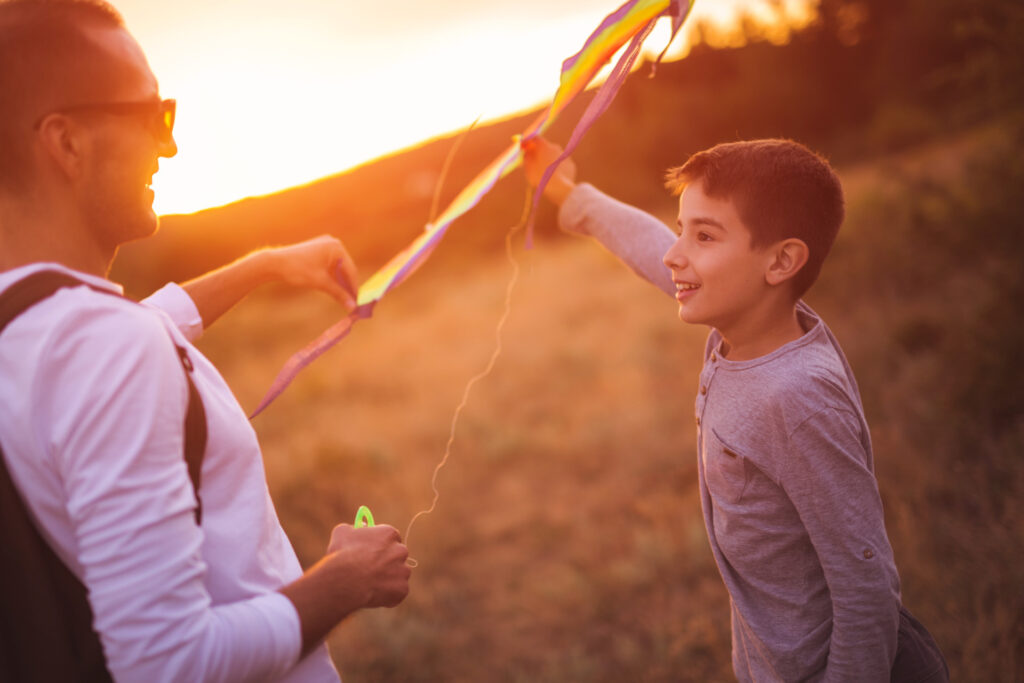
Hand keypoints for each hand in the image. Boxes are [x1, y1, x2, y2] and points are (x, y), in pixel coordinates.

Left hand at [266, 235, 358, 308]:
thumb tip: (352, 306)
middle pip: (345, 268)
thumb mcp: (321, 283)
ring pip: (338, 268)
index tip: (358, 302)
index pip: (351, 270)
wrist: (274, 263)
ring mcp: (325, 245)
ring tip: (344, 298)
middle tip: (352, 302)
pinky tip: (335, 289)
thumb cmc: (298, 270)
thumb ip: (339, 294)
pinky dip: (332, 277)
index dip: (354, 287)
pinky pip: (330, 265)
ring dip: (340, 282)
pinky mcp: (318, 250)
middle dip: (348, 285)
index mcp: (336, 247)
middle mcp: (333, 243)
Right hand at [279, 522, 409, 653]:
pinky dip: (387, 595)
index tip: (374, 552)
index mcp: (389, 534)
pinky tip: (372, 595)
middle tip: (372, 571)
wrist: (345, 580)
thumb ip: (352, 528)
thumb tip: (357, 527)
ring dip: (388, 579)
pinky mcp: (402, 589)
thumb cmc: (342, 555)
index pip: (391, 538)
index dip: (381, 546)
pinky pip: (397, 592)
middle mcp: (401, 550)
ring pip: (398, 575)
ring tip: (369, 585)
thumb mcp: (342, 533)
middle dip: (387, 563)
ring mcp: (403, 571)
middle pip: (397, 556)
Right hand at [522, 137, 577, 205]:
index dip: (528, 142)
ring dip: (549, 161)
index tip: (524, 147)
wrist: (559, 188)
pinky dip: (557, 169)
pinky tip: (554, 177)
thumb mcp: (528, 167)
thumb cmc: (540, 176)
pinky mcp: (571, 165)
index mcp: (543, 145)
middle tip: (534, 162)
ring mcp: (564, 156)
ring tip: (545, 174)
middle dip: (539, 153)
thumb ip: (527, 157)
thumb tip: (527, 153)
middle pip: (545, 147)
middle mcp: (555, 147)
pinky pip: (561, 164)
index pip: (534, 138)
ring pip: (554, 156)